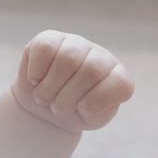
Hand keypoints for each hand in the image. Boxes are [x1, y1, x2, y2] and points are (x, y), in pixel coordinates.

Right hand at [11, 30, 133, 132]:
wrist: (44, 106)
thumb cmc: (73, 113)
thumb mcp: (91, 119)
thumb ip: (100, 112)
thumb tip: (87, 102)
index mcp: (117, 76)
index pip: (121, 84)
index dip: (98, 102)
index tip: (82, 110)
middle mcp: (100, 56)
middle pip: (90, 71)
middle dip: (68, 98)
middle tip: (57, 108)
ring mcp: (76, 44)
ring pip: (66, 59)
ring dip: (49, 88)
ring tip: (44, 98)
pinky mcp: (50, 38)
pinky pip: (44, 49)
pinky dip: (36, 71)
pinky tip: (36, 80)